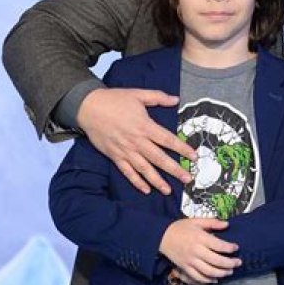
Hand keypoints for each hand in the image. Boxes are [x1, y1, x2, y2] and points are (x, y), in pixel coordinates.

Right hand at [77, 88, 195, 194]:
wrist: (88, 107)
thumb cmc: (115, 99)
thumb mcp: (138, 94)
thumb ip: (158, 97)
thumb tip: (176, 99)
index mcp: (145, 126)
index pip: (168, 140)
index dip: (182, 149)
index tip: (194, 156)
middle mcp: (137, 141)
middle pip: (159, 158)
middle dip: (174, 170)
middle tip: (188, 178)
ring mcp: (125, 151)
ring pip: (144, 169)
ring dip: (157, 180)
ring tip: (168, 190)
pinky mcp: (114, 156)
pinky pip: (127, 172)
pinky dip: (136, 182)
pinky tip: (146, 190)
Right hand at [160, 218, 240, 284]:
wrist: (162, 236)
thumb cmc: (181, 227)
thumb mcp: (196, 221)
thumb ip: (212, 222)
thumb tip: (227, 224)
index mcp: (200, 238)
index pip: (218, 245)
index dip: (229, 248)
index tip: (236, 248)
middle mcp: (196, 251)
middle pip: (216, 261)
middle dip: (229, 263)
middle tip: (238, 262)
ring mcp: (190, 261)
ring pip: (208, 271)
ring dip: (221, 273)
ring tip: (230, 271)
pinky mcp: (185, 268)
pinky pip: (197, 277)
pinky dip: (207, 280)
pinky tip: (215, 279)